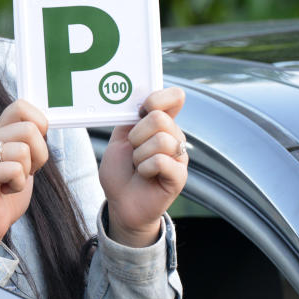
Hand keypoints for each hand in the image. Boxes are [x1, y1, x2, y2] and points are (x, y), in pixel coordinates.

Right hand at [0, 99, 49, 248]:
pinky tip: (7, 190)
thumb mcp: (24, 161)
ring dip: (27, 172)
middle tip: (27, 171)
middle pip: (29, 129)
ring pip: (23, 150)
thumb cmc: (7, 191)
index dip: (39, 124)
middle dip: (39, 155)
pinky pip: (15, 170)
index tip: (35, 148)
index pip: (20, 105)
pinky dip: (19, 185)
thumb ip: (30, 141)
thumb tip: (46, 123)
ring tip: (13, 181)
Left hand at [99, 87, 188, 247]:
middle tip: (133, 149)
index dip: (158, 98)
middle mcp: (174, 136)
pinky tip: (144, 175)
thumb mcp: (119, 138)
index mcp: (161, 123)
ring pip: (161, 140)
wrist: (120, 202)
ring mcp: (179, 156)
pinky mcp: (179, 176)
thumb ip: (130, 117)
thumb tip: (140, 96)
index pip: (174, 97)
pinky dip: (144, 168)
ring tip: (138, 164)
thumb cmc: (120, 170)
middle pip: (160, 118)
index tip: (142, 110)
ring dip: (139, 154)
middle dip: (136, 135)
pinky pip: (162, 161)